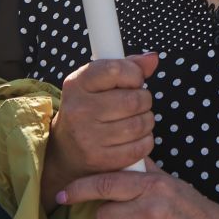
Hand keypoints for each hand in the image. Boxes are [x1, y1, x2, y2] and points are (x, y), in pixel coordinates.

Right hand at [42, 53, 158, 201]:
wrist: (66, 151)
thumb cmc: (89, 109)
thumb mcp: (98, 83)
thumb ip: (127, 67)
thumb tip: (152, 58)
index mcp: (77, 84)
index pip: (115, 69)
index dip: (134, 74)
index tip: (134, 81)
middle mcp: (78, 110)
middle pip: (134, 100)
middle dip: (144, 100)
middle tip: (137, 104)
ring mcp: (87, 137)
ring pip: (140, 124)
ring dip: (146, 121)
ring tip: (135, 120)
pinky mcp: (99, 160)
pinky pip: (140, 147)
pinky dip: (145, 141)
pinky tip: (134, 138)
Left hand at [59, 161, 218, 218]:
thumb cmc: (193, 210)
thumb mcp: (172, 184)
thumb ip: (144, 171)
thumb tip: (121, 155)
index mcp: (153, 187)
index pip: (105, 185)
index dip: (79, 189)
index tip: (62, 194)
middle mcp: (148, 212)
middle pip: (103, 216)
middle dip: (111, 217)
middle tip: (131, 218)